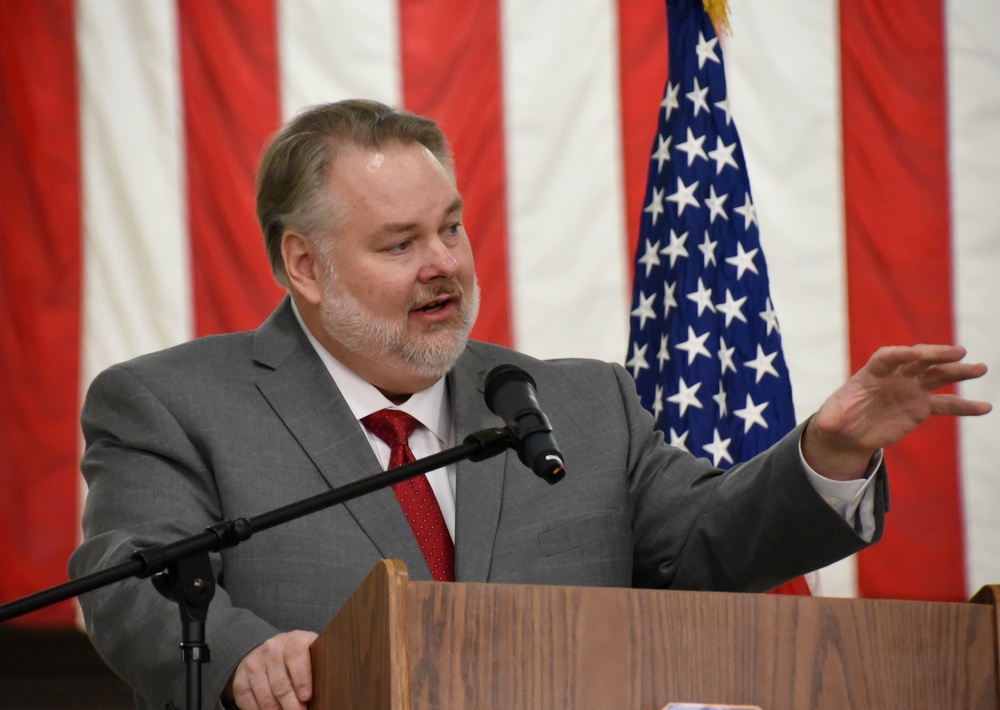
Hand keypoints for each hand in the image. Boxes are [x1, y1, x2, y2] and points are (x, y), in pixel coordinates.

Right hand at [225, 630, 318, 709]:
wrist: (271, 649)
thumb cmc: (300, 657)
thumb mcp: (312, 652)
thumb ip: (320, 664)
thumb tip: (330, 686)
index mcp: (293, 640)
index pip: (295, 655)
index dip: (302, 678)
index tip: (307, 696)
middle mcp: (271, 649)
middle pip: (281, 684)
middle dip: (292, 705)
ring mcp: (254, 664)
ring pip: (265, 697)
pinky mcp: (241, 679)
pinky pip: (248, 702)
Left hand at [803, 344, 990, 479]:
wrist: (850, 431)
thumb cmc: (838, 418)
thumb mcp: (829, 420)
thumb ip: (829, 419)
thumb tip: (825, 424)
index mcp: (871, 373)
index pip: (887, 357)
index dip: (899, 354)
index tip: (914, 353)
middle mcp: (895, 376)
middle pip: (918, 360)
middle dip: (936, 354)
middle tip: (959, 352)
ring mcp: (911, 389)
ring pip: (938, 376)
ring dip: (959, 371)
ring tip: (980, 368)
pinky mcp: (921, 407)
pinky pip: (947, 405)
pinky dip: (965, 406)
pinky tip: (985, 407)